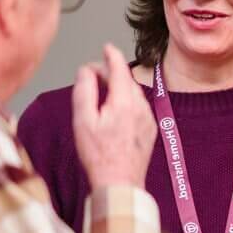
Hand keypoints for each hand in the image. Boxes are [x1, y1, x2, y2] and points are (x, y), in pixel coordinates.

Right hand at [72, 44, 155, 188]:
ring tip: (100, 97)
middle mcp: (141, 107)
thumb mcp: (83, 120)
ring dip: (118, 89)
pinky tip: (113, 114)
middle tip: (92, 77)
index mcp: (124, 101)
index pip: (120, 68)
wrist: (120, 184)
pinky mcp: (150, 130)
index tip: (106, 47)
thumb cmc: (99, 156)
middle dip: (110, 73)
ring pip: (133, 94)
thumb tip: (87, 71)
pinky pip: (138, 108)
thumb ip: (85, 90)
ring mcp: (148, 119)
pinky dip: (126, 103)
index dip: (111, 55)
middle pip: (126, 80)